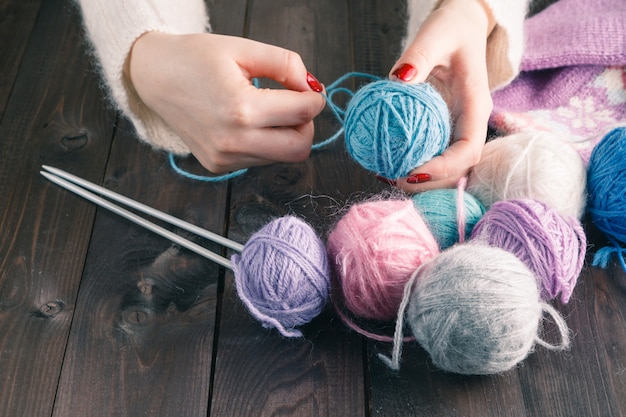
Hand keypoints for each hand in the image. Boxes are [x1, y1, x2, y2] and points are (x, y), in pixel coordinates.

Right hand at [127, 32, 325, 173]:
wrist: (154, 78)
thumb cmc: (194, 59)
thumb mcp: (243, 48)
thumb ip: (285, 64)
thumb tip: (311, 86)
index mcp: (241, 108)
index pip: (303, 113)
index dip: (315, 98)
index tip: (310, 89)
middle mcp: (233, 141)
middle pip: (300, 149)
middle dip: (307, 125)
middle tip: (295, 105)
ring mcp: (225, 158)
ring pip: (281, 157)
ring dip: (286, 134)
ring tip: (265, 109)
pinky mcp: (218, 166)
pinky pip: (260, 160)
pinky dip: (265, 142)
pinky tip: (247, 122)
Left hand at [388, 0, 494, 191]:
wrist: (461, 26)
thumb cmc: (451, 28)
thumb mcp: (435, 35)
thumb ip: (418, 57)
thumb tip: (399, 80)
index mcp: (476, 106)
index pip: (468, 150)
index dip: (444, 169)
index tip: (412, 172)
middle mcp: (470, 122)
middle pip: (458, 168)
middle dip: (429, 182)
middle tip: (392, 179)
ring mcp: (458, 127)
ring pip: (446, 166)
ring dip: (420, 177)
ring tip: (386, 175)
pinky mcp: (445, 126)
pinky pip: (432, 151)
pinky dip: (413, 161)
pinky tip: (388, 161)